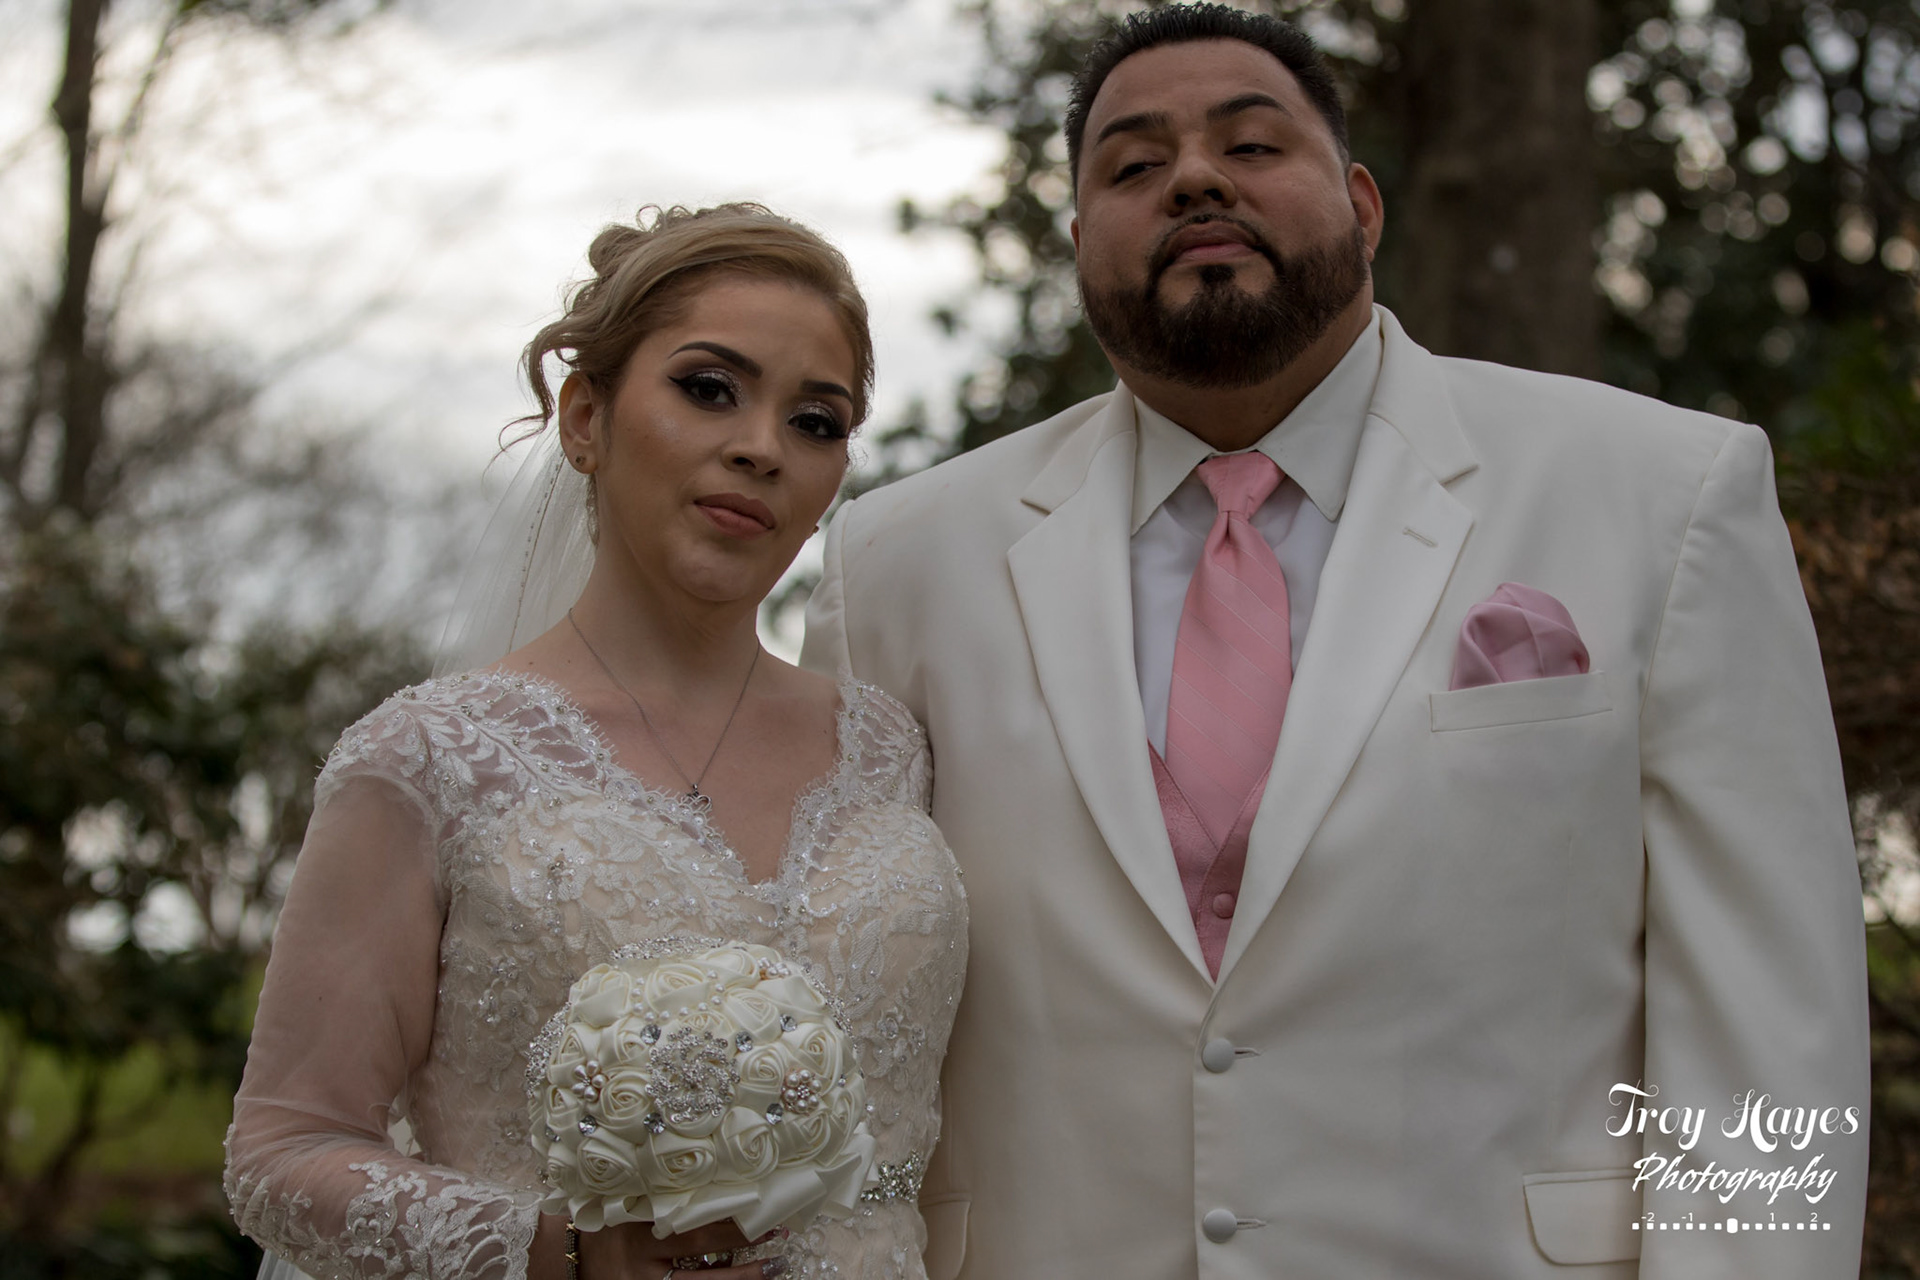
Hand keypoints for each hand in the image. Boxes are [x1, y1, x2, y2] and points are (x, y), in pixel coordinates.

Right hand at [533, 1212, 787, 1279]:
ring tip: (774, 1267)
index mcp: (637, 1223)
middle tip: (781, 1237)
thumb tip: (710, 1165)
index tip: (765, 1204)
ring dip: (740, 1279)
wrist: (558, 1255)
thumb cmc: (597, 1216)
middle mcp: (640, 1260)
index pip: (691, 1221)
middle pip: (701, 1257)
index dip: (731, 1217)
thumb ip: (657, 1188)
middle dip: (744, 1250)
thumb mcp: (623, 1198)